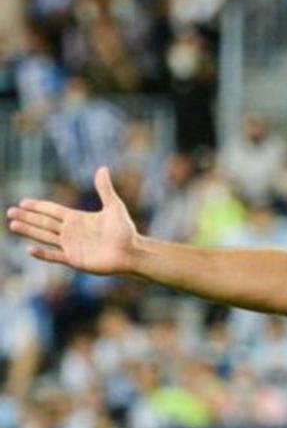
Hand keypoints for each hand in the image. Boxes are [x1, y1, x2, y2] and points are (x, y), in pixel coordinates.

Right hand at [6, 167, 138, 273]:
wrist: (132, 252)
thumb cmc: (125, 230)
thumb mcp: (114, 206)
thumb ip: (105, 189)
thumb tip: (102, 168)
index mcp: (78, 218)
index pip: (52, 210)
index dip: (38, 206)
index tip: (23, 202)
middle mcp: (71, 231)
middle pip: (44, 222)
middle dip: (27, 217)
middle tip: (10, 212)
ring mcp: (71, 246)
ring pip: (44, 236)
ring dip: (29, 231)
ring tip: (12, 225)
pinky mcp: (74, 259)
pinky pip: (54, 256)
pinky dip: (42, 254)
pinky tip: (29, 249)